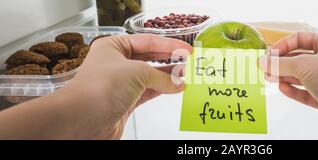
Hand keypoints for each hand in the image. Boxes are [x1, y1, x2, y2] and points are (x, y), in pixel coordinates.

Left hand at [0, 34, 191, 138]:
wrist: (83, 119)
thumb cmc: (101, 87)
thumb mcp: (138, 72)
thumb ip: (162, 75)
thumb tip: (179, 81)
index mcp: (113, 47)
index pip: (147, 41)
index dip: (169, 45)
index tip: (187, 50)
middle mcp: (116, 63)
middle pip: (149, 58)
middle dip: (170, 60)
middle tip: (190, 62)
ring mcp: (121, 84)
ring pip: (150, 77)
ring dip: (169, 77)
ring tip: (187, 76)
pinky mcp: (125, 102)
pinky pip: (148, 92)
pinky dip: (163, 90)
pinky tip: (177, 88)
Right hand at [259, 32, 317, 138]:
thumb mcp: (305, 66)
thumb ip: (281, 64)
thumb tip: (263, 61)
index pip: (300, 38)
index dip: (283, 45)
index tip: (269, 54)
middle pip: (299, 58)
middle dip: (281, 62)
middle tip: (265, 68)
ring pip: (301, 77)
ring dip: (285, 77)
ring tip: (269, 79)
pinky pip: (306, 93)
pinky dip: (293, 91)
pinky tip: (283, 89)